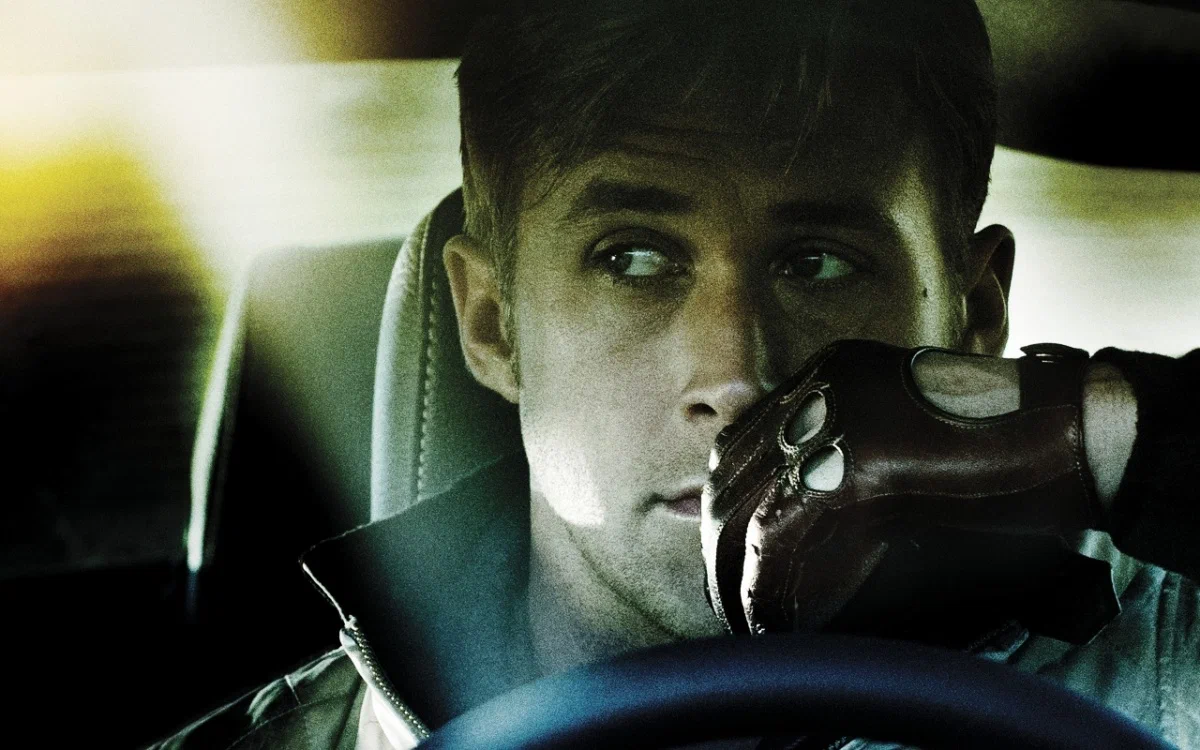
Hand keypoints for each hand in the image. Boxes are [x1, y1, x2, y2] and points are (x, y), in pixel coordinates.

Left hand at [700, 339, 1106, 635]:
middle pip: (733, 472)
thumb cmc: (1003, 448)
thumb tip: (782, 532)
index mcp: (830, 372)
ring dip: (737, 573)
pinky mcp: (859, 462)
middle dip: (721, 544)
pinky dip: (768, 585)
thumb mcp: (903, 443)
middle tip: (731, 597)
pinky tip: (770, 618)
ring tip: (747, 619)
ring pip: (747, 506)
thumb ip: (844, 467)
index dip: (729, 504)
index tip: (732, 555)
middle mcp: (821, 383)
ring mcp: (837, 416)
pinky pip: (783, 534)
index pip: (746, 442)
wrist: (1078, 431)